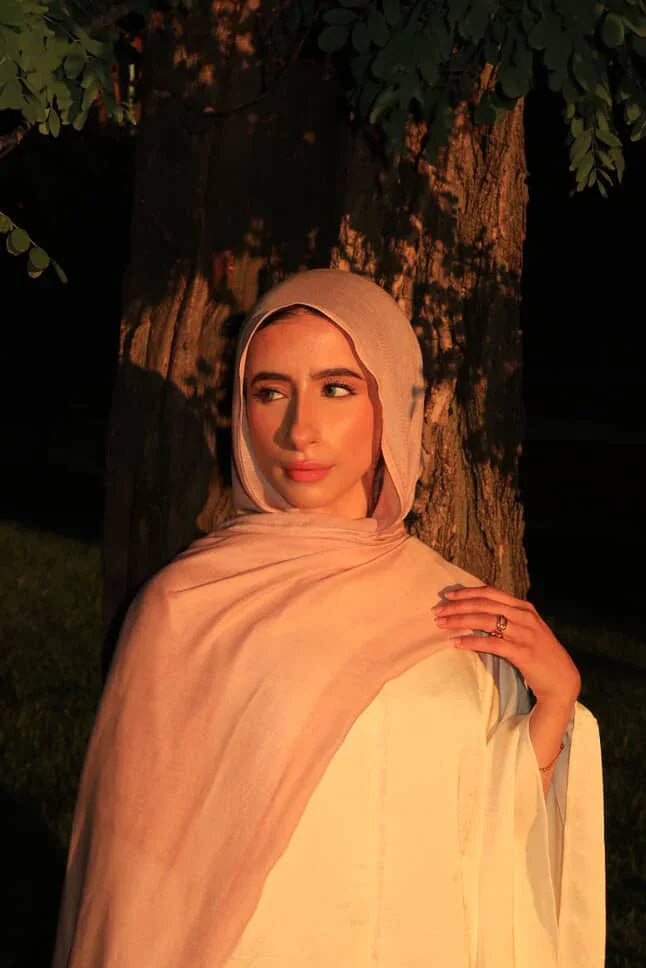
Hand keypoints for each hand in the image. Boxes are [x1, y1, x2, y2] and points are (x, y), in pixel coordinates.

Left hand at [432, 584, 580, 709]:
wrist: (562, 680)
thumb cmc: (540, 654)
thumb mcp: (527, 628)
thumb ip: (508, 618)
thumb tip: (477, 612)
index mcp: (524, 607)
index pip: (490, 592)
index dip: (467, 592)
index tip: (448, 595)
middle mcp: (525, 616)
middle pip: (484, 604)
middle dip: (457, 606)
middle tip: (437, 611)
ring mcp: (524, 633)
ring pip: (485, 620)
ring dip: (460, 621)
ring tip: (442, 625)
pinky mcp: (522, 652)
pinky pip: (491, 643)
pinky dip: (471, 641)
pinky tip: (456, 643)